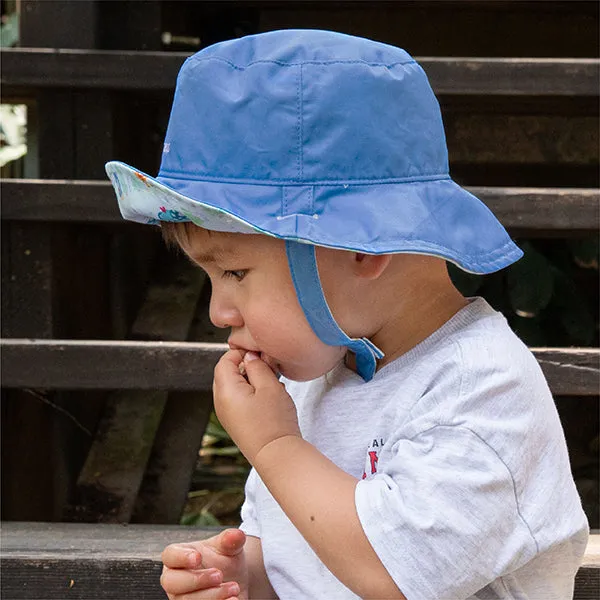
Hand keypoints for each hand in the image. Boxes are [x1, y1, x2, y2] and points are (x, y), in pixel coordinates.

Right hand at [161, 529, 248, 599]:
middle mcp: (175, 579)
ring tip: (234, 588)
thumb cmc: (223, 560)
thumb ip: (230, 540)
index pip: (170, 555)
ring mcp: (182, 598)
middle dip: (196, 579)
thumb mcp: (228, 547)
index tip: (197, 558)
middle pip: (172, 582)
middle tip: (219, 575)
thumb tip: (237, 534)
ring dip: (212, 595)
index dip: (180, 557)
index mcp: (178, 557)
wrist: (234, 581)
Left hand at [213, 350, 300, 464]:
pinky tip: (269, 399)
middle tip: (267, 367)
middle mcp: (221, 402)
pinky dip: (252, 393)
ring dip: (251, 380)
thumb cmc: (274, 422)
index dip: (240, 352)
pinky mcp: (235, 423)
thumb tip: (249, 357)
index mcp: (225, 390)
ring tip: (271, 384)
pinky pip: (239, 400)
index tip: (258, 352)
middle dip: (246, 366)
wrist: (276, 454)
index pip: (224, 361)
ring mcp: (227, 414)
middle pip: (227, 373)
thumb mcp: (269, 386)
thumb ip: (257, 366)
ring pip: (234, 387)